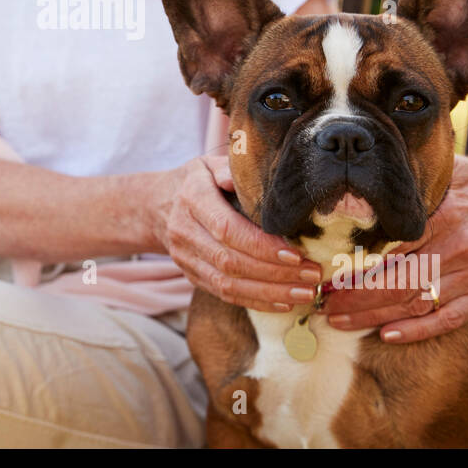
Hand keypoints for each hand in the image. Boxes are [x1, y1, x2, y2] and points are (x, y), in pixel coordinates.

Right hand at [151, 155, 320, 312]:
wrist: (157, 204)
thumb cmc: (196, 181)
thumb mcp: (210, 164)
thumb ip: (232, 170)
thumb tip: (263, 184)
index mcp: (193, 198)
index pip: (228, 229)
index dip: (262, 246)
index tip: (295, 255)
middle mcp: (185, 231)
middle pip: (230, 261)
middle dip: (274, 273)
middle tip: (311, 276)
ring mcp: (185, 258)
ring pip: (227, 284)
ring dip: (269, 293)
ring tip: (304, 294)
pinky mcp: (191, 276)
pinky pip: (224, 294)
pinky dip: (255, 301)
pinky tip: (283, 303)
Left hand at [322, 155, 467, 342]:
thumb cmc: (456, 184)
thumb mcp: (430, 180)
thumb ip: (399, 195)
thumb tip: (347, 201)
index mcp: (444, 216)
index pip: (391, 250)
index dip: (355, 268)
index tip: (325, 278)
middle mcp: (461, 246)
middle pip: (400, 282)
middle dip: (357, 298)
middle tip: (325, 305)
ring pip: (419, 303)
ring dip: (376, 316)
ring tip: (342, 320)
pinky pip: (451, 318)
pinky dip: (419, 330)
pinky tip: (387, 335)